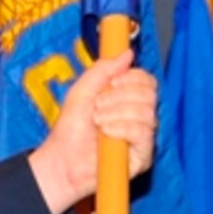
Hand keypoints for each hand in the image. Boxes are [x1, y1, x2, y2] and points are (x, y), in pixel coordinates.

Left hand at [27, 51, 157, 213]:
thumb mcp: (83, 90)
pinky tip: (107, 132)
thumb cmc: (72, 128)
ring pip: (147, 112)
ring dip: (117, 113)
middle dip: (120, 96)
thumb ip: (103, 70)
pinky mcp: (144, 156)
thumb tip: (128, 53)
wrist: (63, 159)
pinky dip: (123, 128)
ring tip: (98, 121)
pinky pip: (144, 133)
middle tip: (98, 106)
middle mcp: (140, 116)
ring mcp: (143, 137)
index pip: (147, 81)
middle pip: (149, 94)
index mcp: (128, 99)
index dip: (132, 77)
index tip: (111, 83)